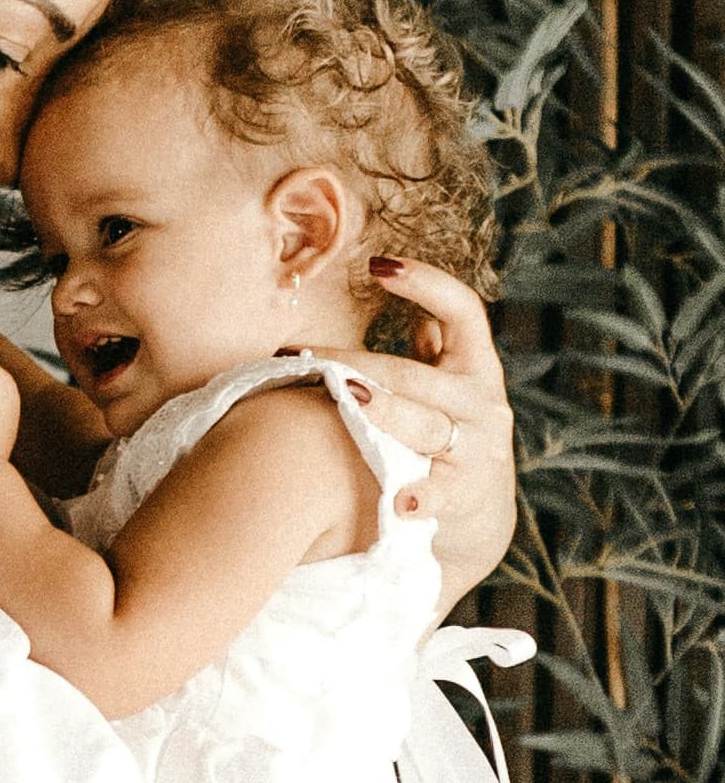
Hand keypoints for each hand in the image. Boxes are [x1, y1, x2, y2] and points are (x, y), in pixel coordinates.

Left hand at [290, 256, 514, 611]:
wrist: (478, 519)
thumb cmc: (447, 438)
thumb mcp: (448, 387)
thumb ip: (433, 348)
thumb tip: (407, 299)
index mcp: (475, 367)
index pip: (462, 311)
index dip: (426, 283)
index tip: (378, 263)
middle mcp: (481, 403)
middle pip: (412, 374)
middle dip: (352, 364)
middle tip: (301, 357)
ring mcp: (476, 449)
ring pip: (424, 424)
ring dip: (383, 412)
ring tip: (350, 399)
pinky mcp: (467, 495)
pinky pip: (440, 492)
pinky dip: (421, 496)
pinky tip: (399, 502)